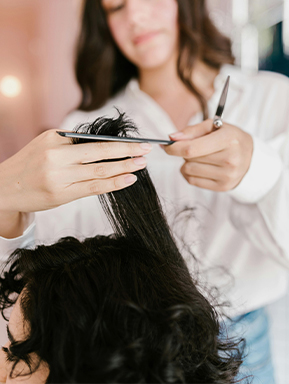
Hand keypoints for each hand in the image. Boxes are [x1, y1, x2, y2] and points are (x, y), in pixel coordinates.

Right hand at [0, 130, 151, 236]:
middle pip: (100, 152)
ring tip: (141, 164)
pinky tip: (128, 179)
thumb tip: (107, 144)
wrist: (5, 188)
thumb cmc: (30, 165)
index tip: (136, 141)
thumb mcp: (46, 145)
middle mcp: (57, 157)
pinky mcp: (61, 195)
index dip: (117, 141)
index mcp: (54, 139)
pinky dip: (113, 183)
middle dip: (127, 150)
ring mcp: (59, 177)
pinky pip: (93, 188)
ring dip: (124, 167)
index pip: (93, 140)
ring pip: (99, 171)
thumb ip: (72, 144)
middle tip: (147, 149)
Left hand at [164, 119, 252, 191]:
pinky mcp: (223, 187)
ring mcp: (227, 176)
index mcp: (228, 140)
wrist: (252, 158)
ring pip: (188, 171)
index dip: (174, 148)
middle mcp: (230, 160)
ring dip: (186, 163)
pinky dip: (190, 174)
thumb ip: (192, 131)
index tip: (165, 145)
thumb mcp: (215, 127)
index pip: (191, 148)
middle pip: (188, 159)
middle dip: (183, 152)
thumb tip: (172, 138)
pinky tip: (200, 167)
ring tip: (199, 157)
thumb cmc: (230, 139)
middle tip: (193, 147)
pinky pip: (192, 181)